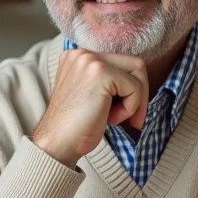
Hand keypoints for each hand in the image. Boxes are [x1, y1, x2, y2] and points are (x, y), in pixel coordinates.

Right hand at [32, 48, 148, 167]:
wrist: (57, 144)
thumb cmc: (76, 127)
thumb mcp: (92, 95)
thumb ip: (109, 82)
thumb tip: (141, 81)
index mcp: (79, 57)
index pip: (123, 63)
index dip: (132, 89)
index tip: (130, 114)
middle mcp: (83, 53)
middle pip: (135, 64)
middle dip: (140, 94)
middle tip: (134, 120)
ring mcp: (90, 60)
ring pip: (138, 74)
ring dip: (135, 102)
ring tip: (115, 119)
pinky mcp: (100, 73)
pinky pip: (135, 87)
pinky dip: (130, 108)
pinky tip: (111, 119)